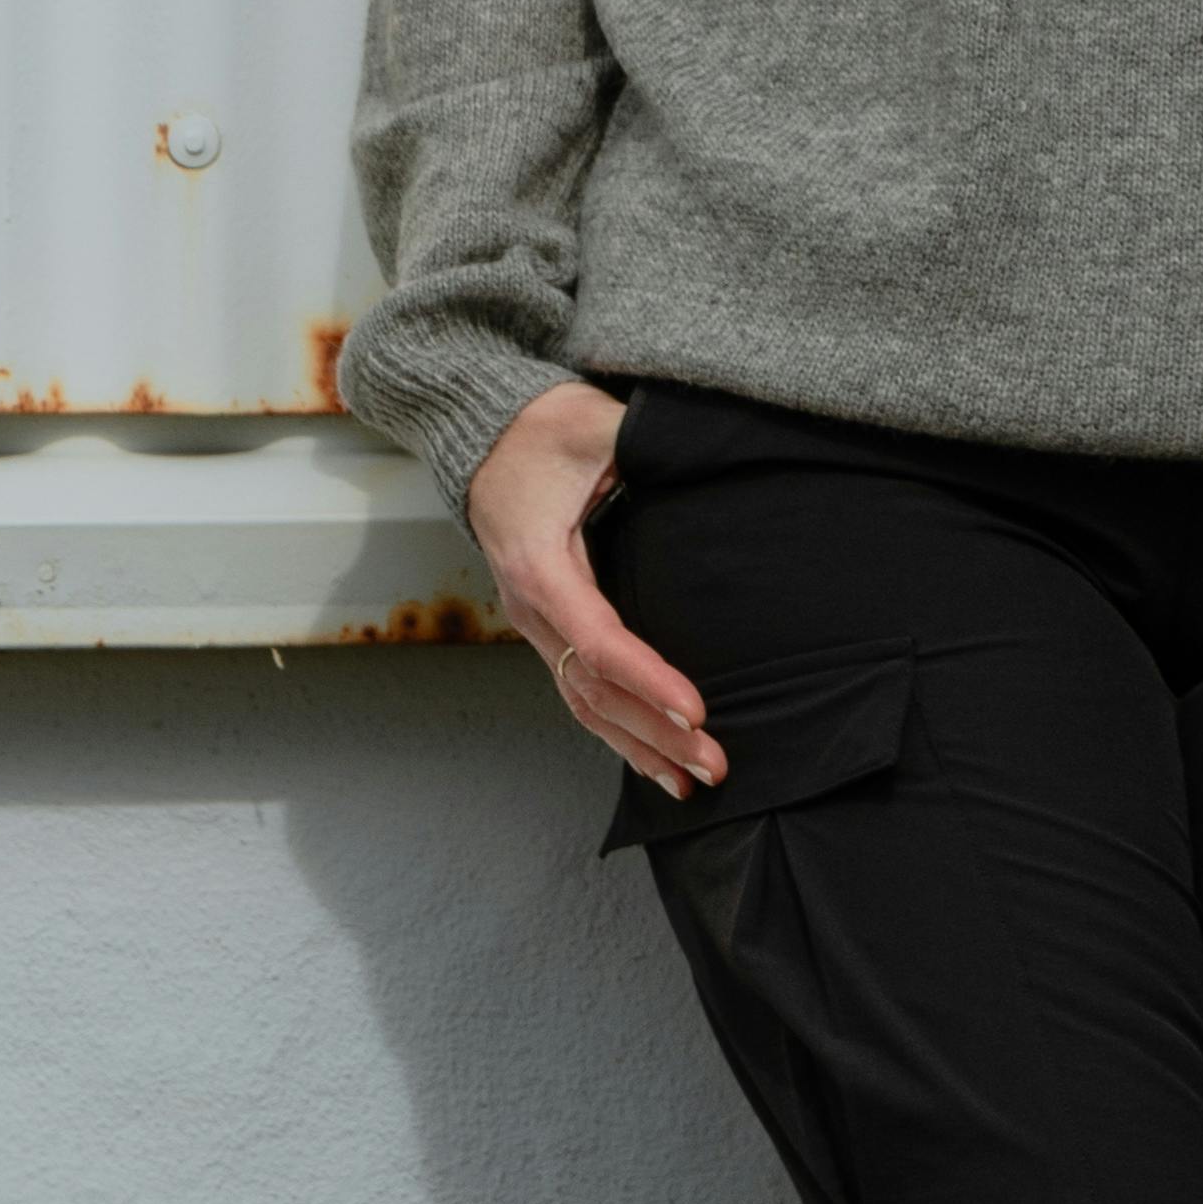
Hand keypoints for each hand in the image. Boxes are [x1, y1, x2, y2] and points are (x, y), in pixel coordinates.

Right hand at [465, 380, 722, 795]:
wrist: (488, 432)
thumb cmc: (542, 427)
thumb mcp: (595, 424)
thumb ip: (641, 442)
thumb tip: (702, 452)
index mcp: (539, 565)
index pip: (597, 639)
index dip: (646, 679)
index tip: (695, 710)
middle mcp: (531, 607)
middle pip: (592, 688)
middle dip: (653, 733)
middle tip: (714, 763)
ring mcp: (537, 622)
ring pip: (585, 701)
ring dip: (639, 745)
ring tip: (693, 780)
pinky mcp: (551, 624)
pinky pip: (582, 689)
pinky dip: (619, 730)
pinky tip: (656, 760)